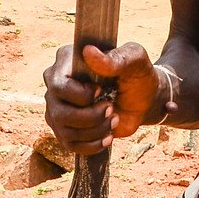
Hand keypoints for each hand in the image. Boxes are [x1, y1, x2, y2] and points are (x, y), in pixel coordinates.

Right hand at [43, 42, 160, 155]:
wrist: (143, 99)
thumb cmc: (136, 73)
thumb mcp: (133, 60)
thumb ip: (114, 57)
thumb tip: (88, 52)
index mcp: (66, 61)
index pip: (59, 85)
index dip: (81, 94)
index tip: (101, 89)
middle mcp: (55, 85)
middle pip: (59, 112)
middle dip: (91, 116)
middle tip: (111, 107)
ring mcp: (57, 108)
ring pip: (65, 131)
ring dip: (95, 130)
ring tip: (113, 118)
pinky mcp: (65, 129)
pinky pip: (70, 145)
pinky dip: (93, 145)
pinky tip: (108, 135)